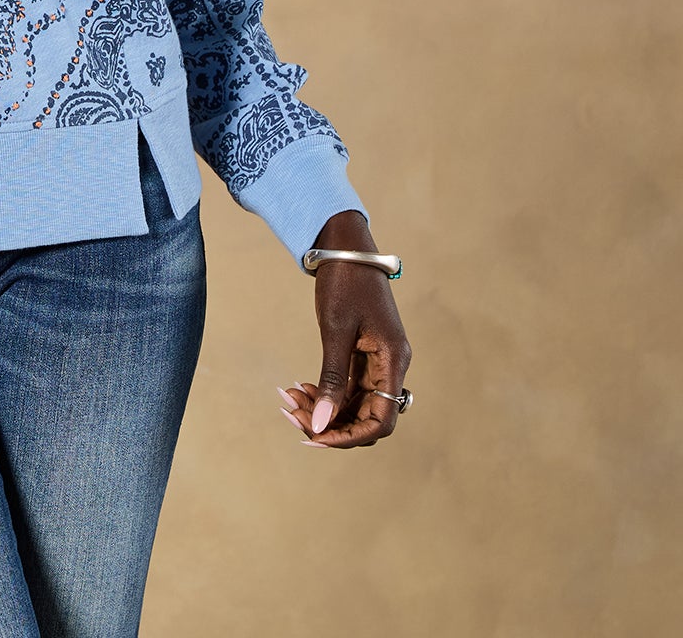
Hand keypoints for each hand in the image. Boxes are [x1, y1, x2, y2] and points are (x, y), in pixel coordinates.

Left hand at [276, 209, 411, 450]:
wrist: (343, 246)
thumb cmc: (343, 281)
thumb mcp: (335, 329)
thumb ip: (332, 377)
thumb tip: (323, 424)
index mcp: (393, 360)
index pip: (381, 420)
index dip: (349, 436)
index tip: (315, 436)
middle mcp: (391, 365)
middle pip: (366, 416)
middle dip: (330, 423)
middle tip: (292, 414)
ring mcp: (378, 360)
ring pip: (353, 403)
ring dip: (324, 408)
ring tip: (288, 400)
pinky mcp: (364, 354)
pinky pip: (348, 386)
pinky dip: (325, 391)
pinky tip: (299, 388)